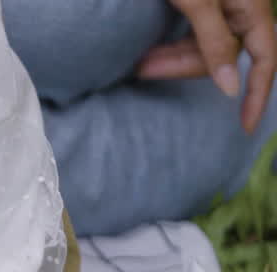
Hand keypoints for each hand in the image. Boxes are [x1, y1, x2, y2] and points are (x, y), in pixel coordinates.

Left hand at [136, 0, 274, 132]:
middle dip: (182, 68)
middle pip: (222, 56)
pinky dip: (173, 48)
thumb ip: (214, 41)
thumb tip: (231, 89)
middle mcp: (241, 10)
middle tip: (142, 69)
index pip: (264, 60)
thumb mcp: (198, 2)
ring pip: (202, 48)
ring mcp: (222, 7)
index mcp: (252, 9)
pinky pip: (192, 36)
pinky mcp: (202, 3)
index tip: (246, 127)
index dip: (257, 95)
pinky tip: (150, 54)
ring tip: (139, 63)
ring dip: (172, 60)